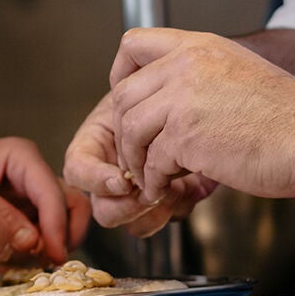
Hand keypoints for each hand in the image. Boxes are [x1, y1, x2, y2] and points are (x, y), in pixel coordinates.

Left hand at [0, 136, 87, 263]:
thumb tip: (31, 242)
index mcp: (20, 157)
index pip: (52, 192)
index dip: (57, 225)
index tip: (53, 252)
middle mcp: (31, 175)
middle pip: (70, 204)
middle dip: (64, 234)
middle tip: (51, 260)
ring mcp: (30, 197)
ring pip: (62, 223)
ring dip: (51, 246)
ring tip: (29, 263)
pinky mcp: (24, 217)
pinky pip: (43, 237)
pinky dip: (35, 253)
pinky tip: (15, 262)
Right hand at [62, 90, 216, 238]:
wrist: (216, 100)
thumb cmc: (180, 84)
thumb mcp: (148, 74)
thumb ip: (129, 82)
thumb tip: (122, 99)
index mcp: (99, 140)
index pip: (78, 168)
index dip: (94, 178)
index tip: (122, 180)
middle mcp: (114, 169)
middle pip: (102, 206)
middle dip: (128, 205)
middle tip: (155, 193)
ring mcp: (140, 188)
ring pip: (132, 222)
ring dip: (154, 211)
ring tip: (180, 189)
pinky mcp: (167, 199)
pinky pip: (161, 220)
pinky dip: (179, 207)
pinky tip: (195, 186)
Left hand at [107, 28, 294, 201]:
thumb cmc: (288, 113)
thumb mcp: (237, 70)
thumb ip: (201, 74)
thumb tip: (172, 94)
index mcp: (198, 46)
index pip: (133, 45)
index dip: (119, 74)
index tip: (127, 102)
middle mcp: (185, 66)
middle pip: (123, 94)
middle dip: (124, 130)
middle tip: (136, 152)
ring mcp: (182, 100)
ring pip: (130, 130)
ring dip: (135, 159)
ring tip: (150, 175)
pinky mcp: (186, 137)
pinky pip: (151, 162)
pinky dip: (154, 181)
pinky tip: (167, 188)